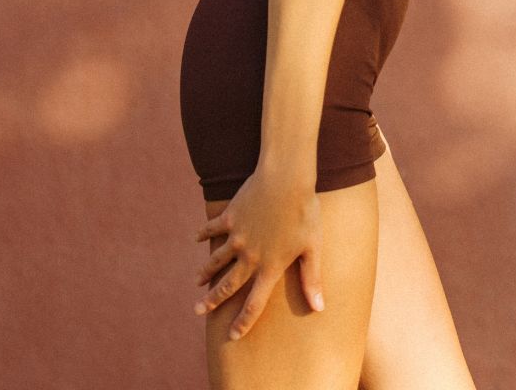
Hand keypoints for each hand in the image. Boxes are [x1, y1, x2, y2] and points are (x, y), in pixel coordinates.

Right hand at [193, 165, 326, 338]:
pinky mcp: (230, 217)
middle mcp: (250, 257)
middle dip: (212, 301)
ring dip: (205, 272)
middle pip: (228, 286)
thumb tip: (319, 308)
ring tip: (197, 282)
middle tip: (198, 311)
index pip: (255, 304)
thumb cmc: (305, 212)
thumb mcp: (312, 247)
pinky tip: (196, 238)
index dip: (243, 322)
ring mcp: (237, 237)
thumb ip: (311, 278)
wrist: (286, 180)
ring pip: (216, 260)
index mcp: (270, 267)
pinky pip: (213, 228)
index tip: (232, 336)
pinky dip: (204, 233)